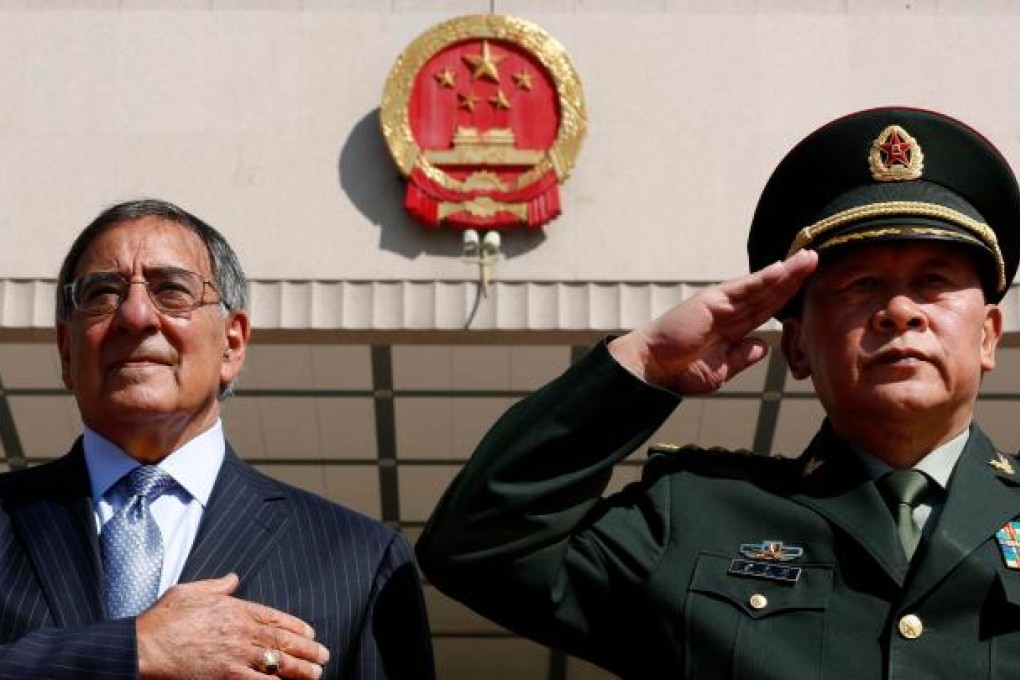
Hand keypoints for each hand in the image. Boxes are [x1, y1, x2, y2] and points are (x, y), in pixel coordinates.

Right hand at [136, 573, 328, 678]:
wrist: (144, 647)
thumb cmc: (163, 620)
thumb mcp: (191, 591)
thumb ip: (217, 586)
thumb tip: (233, 578)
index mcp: (235, 609)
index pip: (275, 618)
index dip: (296, 627)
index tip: (310, 633)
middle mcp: (241, 631)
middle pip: (282, 641)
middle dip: (306, 649)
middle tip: (323, 655)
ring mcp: (236, 655)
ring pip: (277, 663)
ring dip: (300, 669)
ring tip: (316, 673)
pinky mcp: (227, 676)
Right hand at [609, 249, 817, 393]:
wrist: (654, 369)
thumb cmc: (680, 370)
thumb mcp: (722, 369)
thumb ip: (742, 357)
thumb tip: (763, 348)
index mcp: (733, 327)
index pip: (767, 309)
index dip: (788, 297)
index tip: (810, 286)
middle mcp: (729, 311)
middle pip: (769, 292)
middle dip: (794, 278)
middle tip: (817, 260)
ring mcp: (721, 304)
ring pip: (761, 286)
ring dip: (786, 272)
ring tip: (809, 259)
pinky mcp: (713, 300)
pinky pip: (744, 288)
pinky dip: (764, 278)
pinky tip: (783, 269)